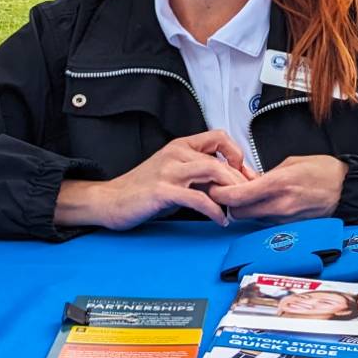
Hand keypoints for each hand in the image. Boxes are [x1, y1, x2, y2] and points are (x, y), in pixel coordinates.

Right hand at [56, 130, 251, 228]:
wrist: (110, 201)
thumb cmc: (142, 190)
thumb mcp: (173, 174)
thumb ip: (198, 175)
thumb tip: (227, 184)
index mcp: (180, 146)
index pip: (219, 137)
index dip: (237, 154)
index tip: (245, 175)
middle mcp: (176, 154)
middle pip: (221, 159)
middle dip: (240, 180)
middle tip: (247, 198)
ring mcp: (169, 171)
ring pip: (213, 172)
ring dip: (230, 192)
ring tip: (235, 207)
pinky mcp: (163, 190)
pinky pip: (198, 198)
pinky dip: (214, 211)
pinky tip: (220, 220)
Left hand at [214, 155, 347, 222]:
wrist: (347, 189)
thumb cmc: (325, 172)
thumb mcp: (291, 162)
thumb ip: (266, 174)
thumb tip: (249, 180)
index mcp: (279, 184)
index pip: (237, 197)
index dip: (220, 194)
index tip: (215, 187)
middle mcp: (279, 205)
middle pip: (238, 213)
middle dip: (230, 204)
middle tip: (229, 191)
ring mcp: (284, 219)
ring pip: (251, 218)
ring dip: (246, 208)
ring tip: (251, 193)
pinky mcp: (289, 226)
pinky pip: (266, 221)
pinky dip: (261, 212)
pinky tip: (267, 201)